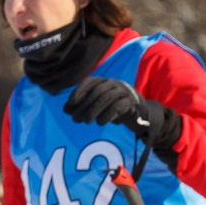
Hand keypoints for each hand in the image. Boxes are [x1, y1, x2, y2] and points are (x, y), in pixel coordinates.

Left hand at [62, 76, 183, 153]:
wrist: (139, 114)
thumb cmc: (113, 108)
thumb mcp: (97, 106)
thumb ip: (82, 106)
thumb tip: (66, 109)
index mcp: (104, 81)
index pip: (90, 82)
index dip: (79, 92)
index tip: (70, 104)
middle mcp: (114, 83)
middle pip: (97, 91)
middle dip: (84, 105)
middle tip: (76, 119)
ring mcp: (124, 92)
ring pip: (107, 97)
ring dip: (94, 110)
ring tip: (87, 122)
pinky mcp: (132, 102)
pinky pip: (119, 106)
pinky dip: (108, 114)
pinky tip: (100, 123)